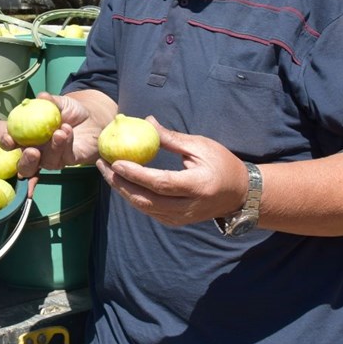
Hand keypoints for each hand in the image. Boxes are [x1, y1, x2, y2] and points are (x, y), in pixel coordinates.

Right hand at [0, 93, 94, 177]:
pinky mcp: (70, 160)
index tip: (8, 138)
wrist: (93, 117)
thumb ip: (50, 101)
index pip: (13, 144)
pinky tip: (67, 131)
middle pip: (26, 166)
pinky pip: (65, 156)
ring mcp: (54, 158)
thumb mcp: (59, 103)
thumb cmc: (71, 111)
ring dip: (52, 148)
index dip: (7, 143)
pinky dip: (65, 144)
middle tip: (32, 151)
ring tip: (59, 132)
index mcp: (28, 138)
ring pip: (47, 163)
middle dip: (26, 161)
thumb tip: (41, 96)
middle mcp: (38, 151)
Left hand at [94, 116, 249, 226]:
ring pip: (144, 207)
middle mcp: (188, 207)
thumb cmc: (222, 163)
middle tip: (102, 164)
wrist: (240, 194)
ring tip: (107, 171)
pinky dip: (133, 196)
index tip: (116, 161)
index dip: (136, 174)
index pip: (161, 183)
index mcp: (197, 185)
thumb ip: (172, 138)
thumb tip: (146, 122)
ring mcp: (181, 218)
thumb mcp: (200, 146)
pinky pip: (149, 210)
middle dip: (120, 183)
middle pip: (146, 200)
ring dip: (123, 190)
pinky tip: (122, 181)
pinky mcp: (176, 221)